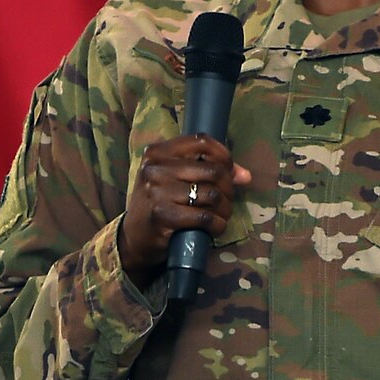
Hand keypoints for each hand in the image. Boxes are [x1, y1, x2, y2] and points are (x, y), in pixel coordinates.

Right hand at [118, 134, 252, 278]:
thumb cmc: (159, 203)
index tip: (230, 173)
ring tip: (220, 215)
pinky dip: (217, 225)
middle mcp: (155, 168)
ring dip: (224, 209)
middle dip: (228, 188)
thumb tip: (245, 175)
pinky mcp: (163, 216)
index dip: (225, 157)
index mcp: (158, 152)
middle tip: (225, 201)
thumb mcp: (174, 179)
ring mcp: (157, 191)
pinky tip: (214, 228)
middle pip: (213, 171)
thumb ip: (207, 170)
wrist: (134, 237)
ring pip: (212, 195)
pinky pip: (205, 217)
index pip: (203, 142)